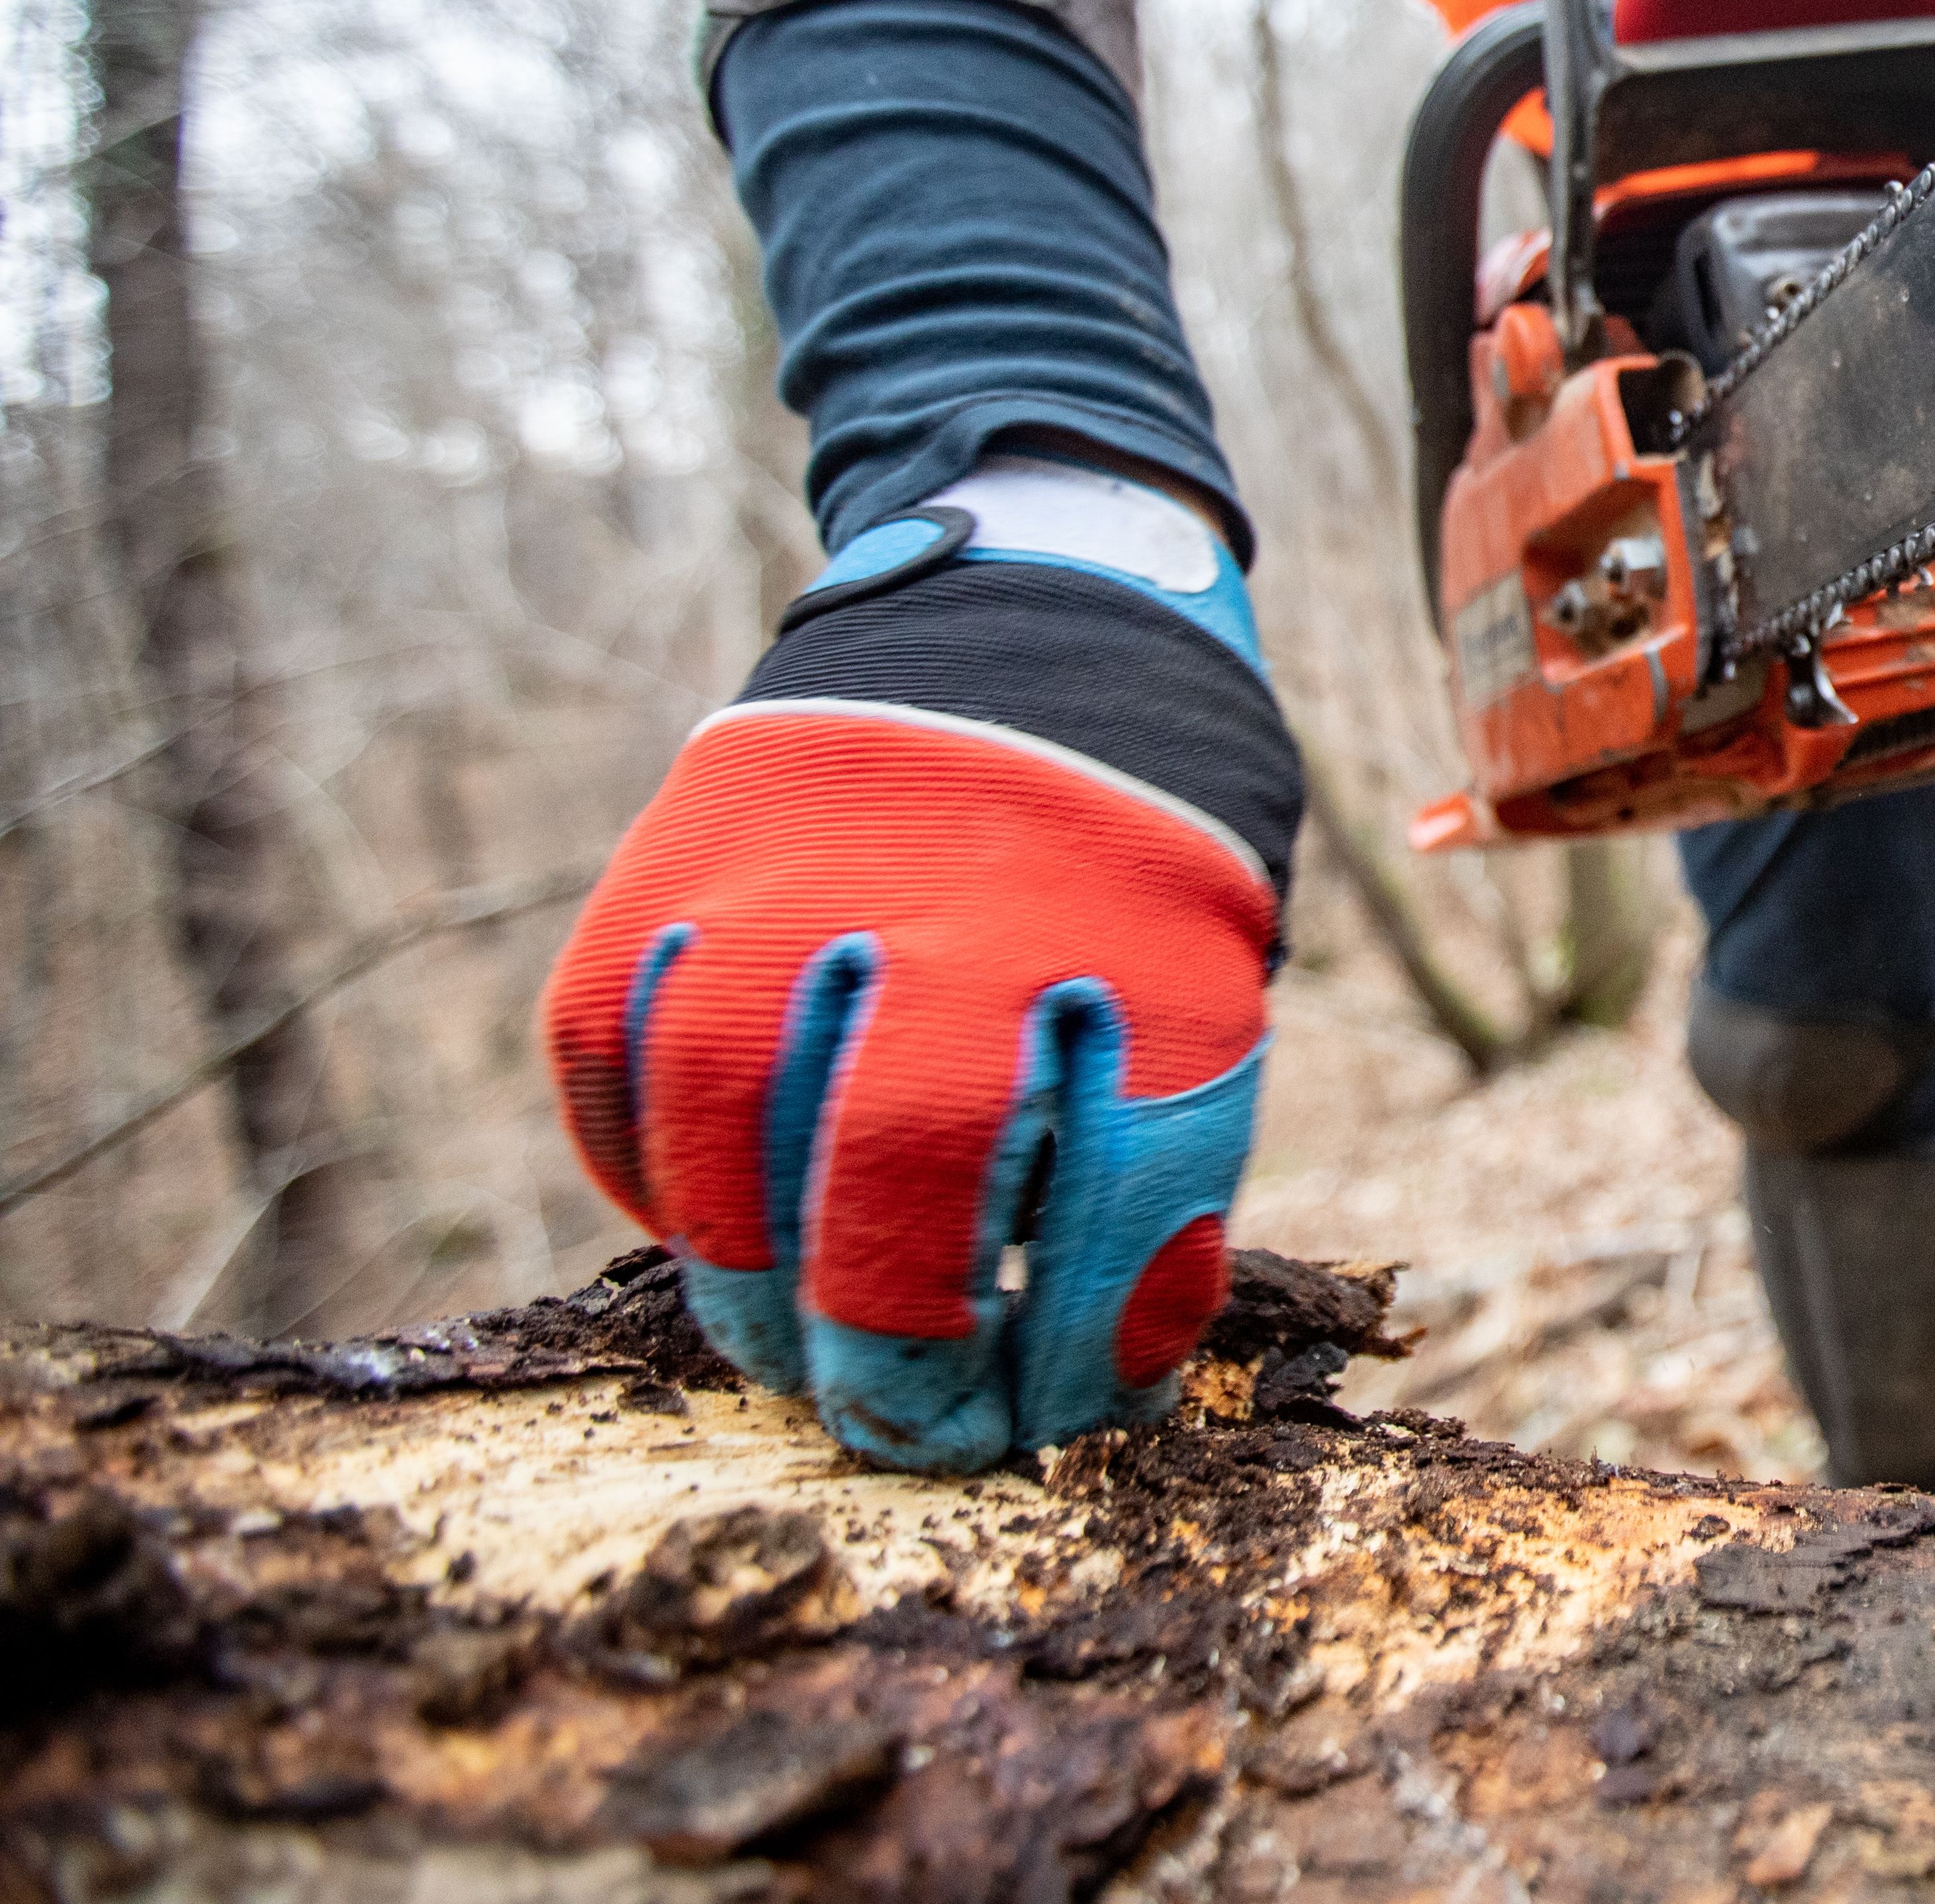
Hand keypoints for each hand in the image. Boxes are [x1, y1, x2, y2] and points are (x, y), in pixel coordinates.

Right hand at [545, 459, 1297, 1469]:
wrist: (1052, 617)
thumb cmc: (1143, 856)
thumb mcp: (1210, 982)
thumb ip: (1158, 1164)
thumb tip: (1096, 1382)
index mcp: (1142, 937)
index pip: (1104, 1195)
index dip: (1068, 1349)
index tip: (1039, 1430)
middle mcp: (965, 896)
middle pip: (897, 1161)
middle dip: (889, 1343)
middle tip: (897, 1429)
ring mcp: (795, 867)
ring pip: (723, 1118)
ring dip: (747, 1278)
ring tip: (792, 1357)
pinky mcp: (675, 858)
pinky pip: (612, 1050)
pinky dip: (639, 1166)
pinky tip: (699, 1227)